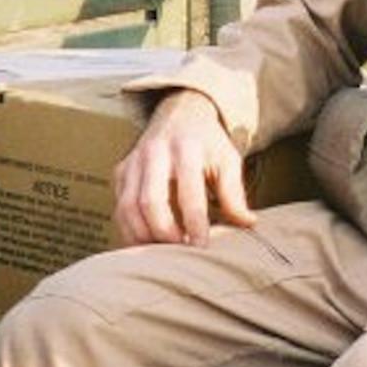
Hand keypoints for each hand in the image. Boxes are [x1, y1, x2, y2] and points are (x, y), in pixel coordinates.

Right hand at [112, 89, 254, 245]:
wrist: (179, 113)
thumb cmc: (207, 142)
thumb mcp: (227, 159)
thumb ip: (234, 193)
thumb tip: (247, 223)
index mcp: (186, 148)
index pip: (188, 193)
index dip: (194, 224)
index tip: (202, 247)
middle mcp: (155, 152)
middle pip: (150, 202)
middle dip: (165, 234)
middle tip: (181, 252)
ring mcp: (133, 162)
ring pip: (128, 208)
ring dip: (144, 237)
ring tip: (164, 253)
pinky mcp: (121, 172)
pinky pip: (119, 208)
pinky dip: (130, 231)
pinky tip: (148, 244)